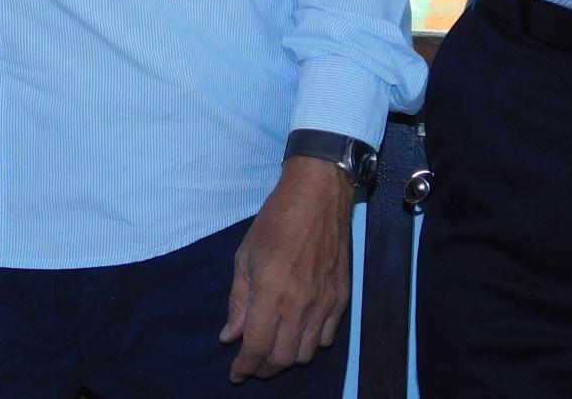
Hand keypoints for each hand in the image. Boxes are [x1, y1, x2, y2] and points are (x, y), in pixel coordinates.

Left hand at [220, 157, 352, 381]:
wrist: (319, 196)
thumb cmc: (276, 220)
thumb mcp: (245, 256)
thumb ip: (238, 300)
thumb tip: (230, 336)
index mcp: (271, 293)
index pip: (257, 347)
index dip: (245, 368)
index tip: (236, 375)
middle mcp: (300, 306)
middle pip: (283, 358)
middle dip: (264, 368)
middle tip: (252, 364)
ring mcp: (325, 304)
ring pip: (307, 353)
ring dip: (288, 358)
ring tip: (274, 349)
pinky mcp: (342, 299)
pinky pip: (328, 338)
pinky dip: (312, 343)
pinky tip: (300, 332)